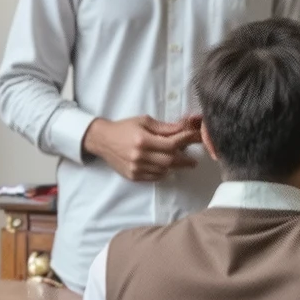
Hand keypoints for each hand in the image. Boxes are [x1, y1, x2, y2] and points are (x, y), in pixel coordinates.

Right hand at [84, 114, 202, 182]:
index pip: (171, 144)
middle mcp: (139, 156)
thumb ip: (164, 128)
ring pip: (164, 171)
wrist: (103, 140)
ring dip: (174, 167)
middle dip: (185, 160)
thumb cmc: (125, 128)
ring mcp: (136, 168)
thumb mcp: (144, 122)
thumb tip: (184, 129)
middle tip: (194, 160)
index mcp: (143, 140)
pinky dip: (163, 172)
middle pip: (170, 161)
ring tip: (180, 162)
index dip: (186, 142)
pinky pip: (154, 177)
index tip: (196, 140)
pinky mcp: (133, 176)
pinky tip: (165, 167)